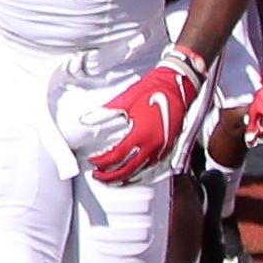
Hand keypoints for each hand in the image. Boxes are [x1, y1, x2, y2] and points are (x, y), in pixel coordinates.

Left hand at [80, 48, 206, 184]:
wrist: (175, 85)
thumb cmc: (154, 90)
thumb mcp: (126, 101)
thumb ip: (105, 113)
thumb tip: (87, 119)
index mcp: (140, 134)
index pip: (117, 156)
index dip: (102, 162)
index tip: (93, 162)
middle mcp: (152, 144)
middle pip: (128, 170)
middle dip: (110, 176)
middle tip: (99, 175)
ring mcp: (162, 147)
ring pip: (141, 171)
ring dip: (125, 176)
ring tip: (112, 177)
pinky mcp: (168, 146)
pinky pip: (151, 165)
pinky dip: (139, 171)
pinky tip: (131, 170)